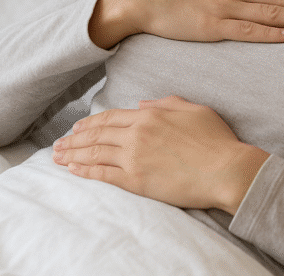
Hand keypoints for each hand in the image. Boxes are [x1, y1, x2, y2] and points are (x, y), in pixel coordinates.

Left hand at [52, 96, 268, 213]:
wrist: (226, 169)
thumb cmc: (216, 140)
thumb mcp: (194, 110)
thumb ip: (166, 103)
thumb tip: (141, 104)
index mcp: (151, 115)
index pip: (111, 116)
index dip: (91, 122)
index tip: (78, 127)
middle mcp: (137, 134)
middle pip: (98, 134)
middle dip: (75, 138)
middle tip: (59, 143)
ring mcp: (135, 157)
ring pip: (95, 153)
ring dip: (74, 154)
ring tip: (57, 156)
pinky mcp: (136, 181)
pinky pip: (104, 174)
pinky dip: (86, 171)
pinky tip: (73, 169)